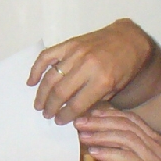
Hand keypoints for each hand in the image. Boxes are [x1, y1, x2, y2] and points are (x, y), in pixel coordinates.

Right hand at [28, 21, 160, 123]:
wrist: (129, 40)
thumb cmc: (125, 66)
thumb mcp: (116, 89)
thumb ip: (93, 101)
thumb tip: (72, 114)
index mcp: (102, 80)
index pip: (77, 104)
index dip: (65, 115)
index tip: (59, 121)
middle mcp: (87, 66)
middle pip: (61, 92)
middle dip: (51, 107)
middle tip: (46, 115)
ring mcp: (76, 53)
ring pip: (51, 76)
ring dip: (42, 94)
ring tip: (38, 105)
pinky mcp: (69, 43)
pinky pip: (47, 56)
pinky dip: (36, 69)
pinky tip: (31, 81)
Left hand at [73, 109, 160, 160]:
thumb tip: (101, 154)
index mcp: (155, 141)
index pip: (132, 120)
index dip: (110, 115)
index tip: (91, 114)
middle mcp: (155, 146)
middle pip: (125, 125)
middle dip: (100, 122)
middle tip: (79, 123)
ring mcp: (153, 158)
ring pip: (125, 138)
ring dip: (101, 135)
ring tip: (83, 136)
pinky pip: (126, 158)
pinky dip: (109, 153)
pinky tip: (94, 153)